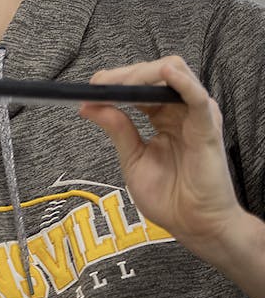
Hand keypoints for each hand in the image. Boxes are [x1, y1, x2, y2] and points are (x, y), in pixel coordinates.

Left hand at [79, 57, 239, 249]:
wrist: (192, 224)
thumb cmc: (169, 196)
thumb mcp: (132, 158)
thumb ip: (117, 129)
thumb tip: (89, 105)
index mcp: (163, 116)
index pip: (140, 83)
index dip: (115, 79)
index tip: (91, 86)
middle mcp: (181, 111)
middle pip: (155, 73)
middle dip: (124, 74)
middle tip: (99, 85)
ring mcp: (196, 117)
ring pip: (174, 74)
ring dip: (142, 75)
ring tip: (118, 85)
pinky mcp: (207, 129)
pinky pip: (198, 98)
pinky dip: (182, 82)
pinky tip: (166, 74)